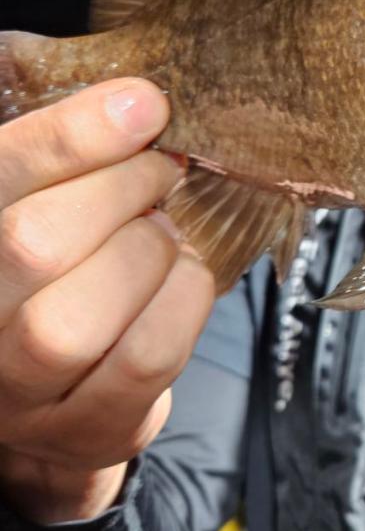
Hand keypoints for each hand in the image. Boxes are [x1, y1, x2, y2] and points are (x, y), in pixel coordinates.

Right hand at [0, 79, 213, 523]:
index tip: (143, 103)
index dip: (73, 133)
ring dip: (148, 251)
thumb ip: (65, 155)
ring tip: (162, 228)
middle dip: (122, 187)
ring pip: (78, 320)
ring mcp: (14, 393)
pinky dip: (183, 299)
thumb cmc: (52, 270)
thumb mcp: (41, 200)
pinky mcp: (84, 430)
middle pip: (33, 244)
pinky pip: (145, 359)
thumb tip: (135, 99)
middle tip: (160, 168)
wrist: (55, 386)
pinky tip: (182, 274)